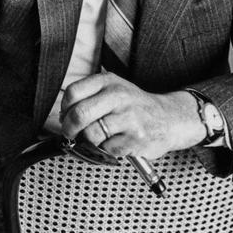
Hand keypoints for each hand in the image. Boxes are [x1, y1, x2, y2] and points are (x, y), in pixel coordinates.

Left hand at [59, 72, 202, 158]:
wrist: (170, 118)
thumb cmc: (136, 106)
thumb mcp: (114, 89)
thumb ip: (89, 96)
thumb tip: (63, 116)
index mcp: (109, 82)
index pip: (73, 93)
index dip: (64, 109)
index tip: (66, 116)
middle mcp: (119, 96)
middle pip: (79, 115)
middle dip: (70, 128)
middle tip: (72, 133)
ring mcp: (128, 118)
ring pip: (91, 134)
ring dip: (89, 141)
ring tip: (98, 138)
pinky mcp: (135, 138)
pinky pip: (106, 149)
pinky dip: (106, 150)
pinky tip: (115, 142)